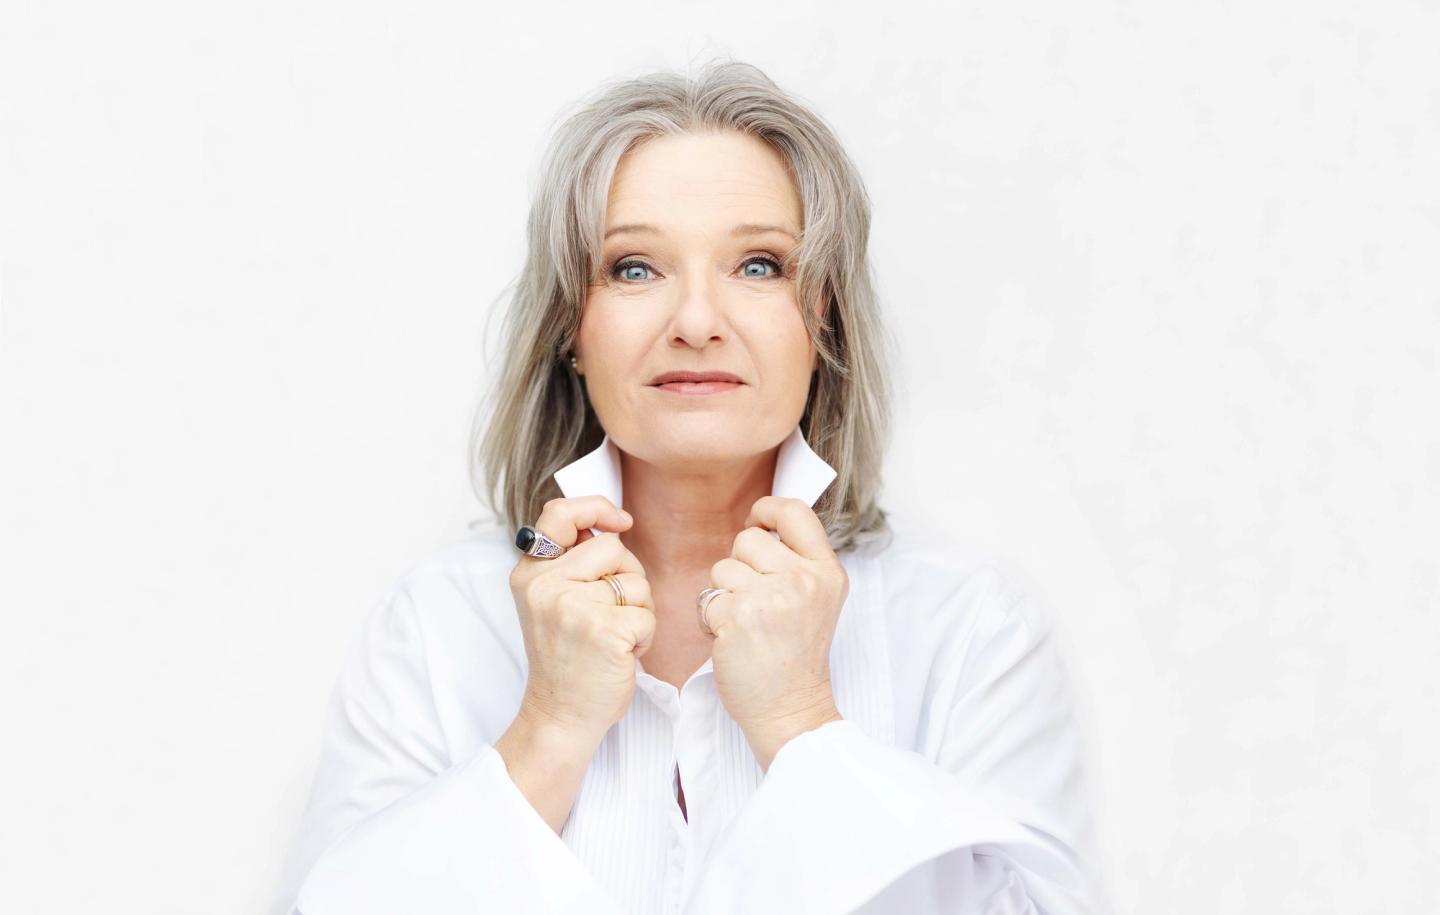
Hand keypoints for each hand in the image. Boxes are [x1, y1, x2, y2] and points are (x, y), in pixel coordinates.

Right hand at [506, 496, 655, 750]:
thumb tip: (609, 524)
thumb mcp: (550, 603)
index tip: (620, 521)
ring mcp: (573, 607)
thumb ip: (570, 564)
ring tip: (613, 638)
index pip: (559, 514)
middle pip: (613, 548)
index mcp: (529, 573)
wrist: (559, 716)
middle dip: (626, 577)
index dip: (595, 508)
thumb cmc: (565, 660)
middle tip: (609, 614)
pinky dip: (645, 635)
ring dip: (637, 610)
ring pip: (635, 582)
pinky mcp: (604, 630)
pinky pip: (647, 613)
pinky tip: (622, 654)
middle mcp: (546, 585)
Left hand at [703, 496, 847, 770]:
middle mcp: (803, 580)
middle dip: (740, 565)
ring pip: (723, 567)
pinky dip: (713, 619)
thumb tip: (762, 520)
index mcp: (827, 571)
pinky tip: (733, 639)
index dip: (767, 510)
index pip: (794, 511)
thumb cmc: (796, 656)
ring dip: (724, 594)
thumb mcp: (818, 599)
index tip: (757, 524)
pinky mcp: (739, 617)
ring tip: (747, 623)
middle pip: (748, 539)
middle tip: (756, 601)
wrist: (790, 709)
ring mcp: (771, 597)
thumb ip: (798, 560)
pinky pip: (709, 598)